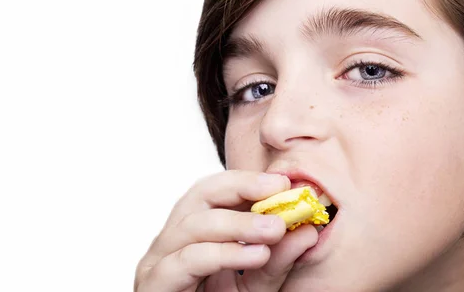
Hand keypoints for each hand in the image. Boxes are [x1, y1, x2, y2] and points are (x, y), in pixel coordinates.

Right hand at [134, 170, 319, 291]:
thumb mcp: (258, 282)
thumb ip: (279, 258)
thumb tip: (308, 230)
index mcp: (196, 231)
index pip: (217, 190)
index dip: (249, 180)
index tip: (283, 183)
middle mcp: (174, 239)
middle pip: (200, 194)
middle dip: (241, 187)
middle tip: (278, 191)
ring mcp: (159, 260)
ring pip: (194, 224)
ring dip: (239, 222)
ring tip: (275, 229)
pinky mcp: (155, 283)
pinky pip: (188, 259)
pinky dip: (224, 253)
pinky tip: (256, 254)